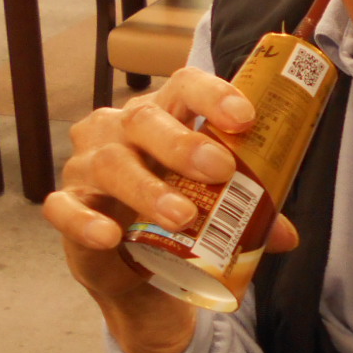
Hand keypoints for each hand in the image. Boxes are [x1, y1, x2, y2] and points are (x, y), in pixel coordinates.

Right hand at [42, 67, 297, 352]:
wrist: (132, 266)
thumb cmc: (175, 213)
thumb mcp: (216, 208)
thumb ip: (249, 214)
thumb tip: (286, 235)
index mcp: (163, 115)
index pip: (184, 86)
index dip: (213, 95)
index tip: (245, 118)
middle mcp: (120, 129)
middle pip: (144, 120)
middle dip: (183, 143)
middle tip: (219, 169)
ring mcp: (87, 164)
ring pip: (111, 163)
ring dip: (148, 189)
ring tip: (182, 217)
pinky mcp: (66, 204)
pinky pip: (66, 208)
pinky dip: (86, 222)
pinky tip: (111, 237)